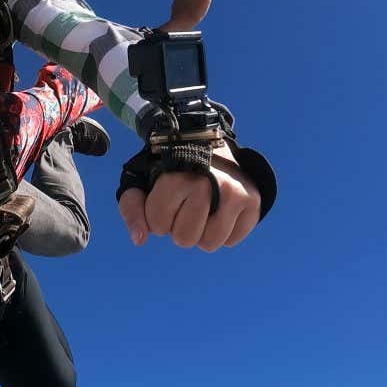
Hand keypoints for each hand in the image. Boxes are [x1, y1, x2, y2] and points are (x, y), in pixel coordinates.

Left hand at [117, 143, 260, 250]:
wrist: (206, 142)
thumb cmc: (169, 168)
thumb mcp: (141, 181)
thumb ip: (132, 209)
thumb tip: (140, 239)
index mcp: (177, 179)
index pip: (158, 226)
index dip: (157, 216)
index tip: (164, 198)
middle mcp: (209, 185)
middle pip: (185, 239)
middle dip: (179, 227)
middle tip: (184, 204)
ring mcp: (235, 193)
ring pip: (210, 244)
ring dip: (201, 233)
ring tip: (201, 209)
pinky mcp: (253, 201)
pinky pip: (232, 240)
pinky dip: (223, 231)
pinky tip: (219, 210)